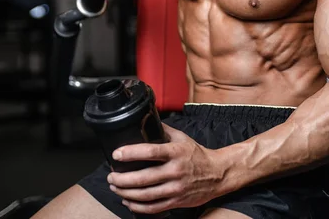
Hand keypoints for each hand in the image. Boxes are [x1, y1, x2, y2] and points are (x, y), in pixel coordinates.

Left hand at [107, 124, 229, 213]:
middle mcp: (175, 171)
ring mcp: (176, 189)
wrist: (217, 174)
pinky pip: (153, 208)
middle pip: (143, 178)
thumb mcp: (182, 138)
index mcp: (176, 152)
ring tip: (115, 187)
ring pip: (145, 195)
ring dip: (125, 192)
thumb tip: (144, 121)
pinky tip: (128, 201)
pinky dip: (137, 206)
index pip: (150, 152)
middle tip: (110, 175)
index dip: (131, 153)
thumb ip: (163, 130)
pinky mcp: (177, 202)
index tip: (116, 154)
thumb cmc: (197, 155)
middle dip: (122, 178)